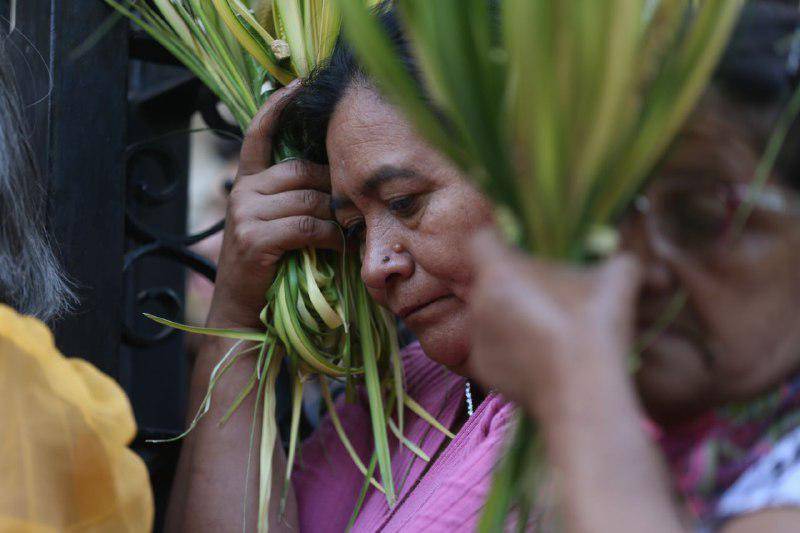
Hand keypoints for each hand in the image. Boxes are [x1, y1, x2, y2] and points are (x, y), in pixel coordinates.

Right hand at [207, 81, 341, 328]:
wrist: (242, 312)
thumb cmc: (269, 269)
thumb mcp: (275, 225)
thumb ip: (293, 200)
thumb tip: (335, 184)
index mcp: (246, 183)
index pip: (258, 134)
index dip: (277, 107)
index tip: (297, 82)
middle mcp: (242, 192)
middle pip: (300, 171)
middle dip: (331, 189)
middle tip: (353, 209)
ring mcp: (245, 214)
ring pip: (307, 199)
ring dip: (335, 218)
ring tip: (350, 233)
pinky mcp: (254, 238)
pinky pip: (306, 226)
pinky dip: (329, 238)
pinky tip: (337, 249)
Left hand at [466, 230, 641, 420]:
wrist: (584, 393)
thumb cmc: (594, 326)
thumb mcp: (617, 279)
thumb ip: (616, 258)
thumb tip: (626, 258)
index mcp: (499, 272)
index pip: (480, 239)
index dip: (498, 239)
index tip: (519, 247)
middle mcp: (478, 304)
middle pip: (488, 281)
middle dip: (513, 282)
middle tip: (547, 292)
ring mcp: (478, 340)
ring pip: (490, 316)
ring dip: (512, 315)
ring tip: (549, 327)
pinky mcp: (483, 371)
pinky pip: (494, 349)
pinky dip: (512, 350)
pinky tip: (542, 355)